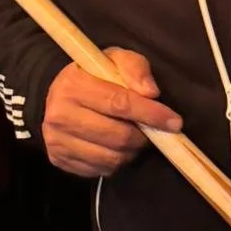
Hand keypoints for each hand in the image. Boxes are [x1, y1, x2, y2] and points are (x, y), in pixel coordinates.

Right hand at [42, 47, 181, 179]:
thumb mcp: (113, 59)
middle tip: (152, 130)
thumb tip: (151, 92)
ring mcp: (57, 141)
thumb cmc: (93, 76)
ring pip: (112, 157)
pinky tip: (116, 147)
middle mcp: (60, 114)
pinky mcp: (59, 160)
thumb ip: (134, 67)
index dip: (150, 114)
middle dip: (143, 136)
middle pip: (118, 136)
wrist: (56, 97)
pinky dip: (116, 162)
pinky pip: (100, 170)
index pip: (120, 103)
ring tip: (134, 137)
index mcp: (74, 85)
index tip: (174, 121)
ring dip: (132, 151)